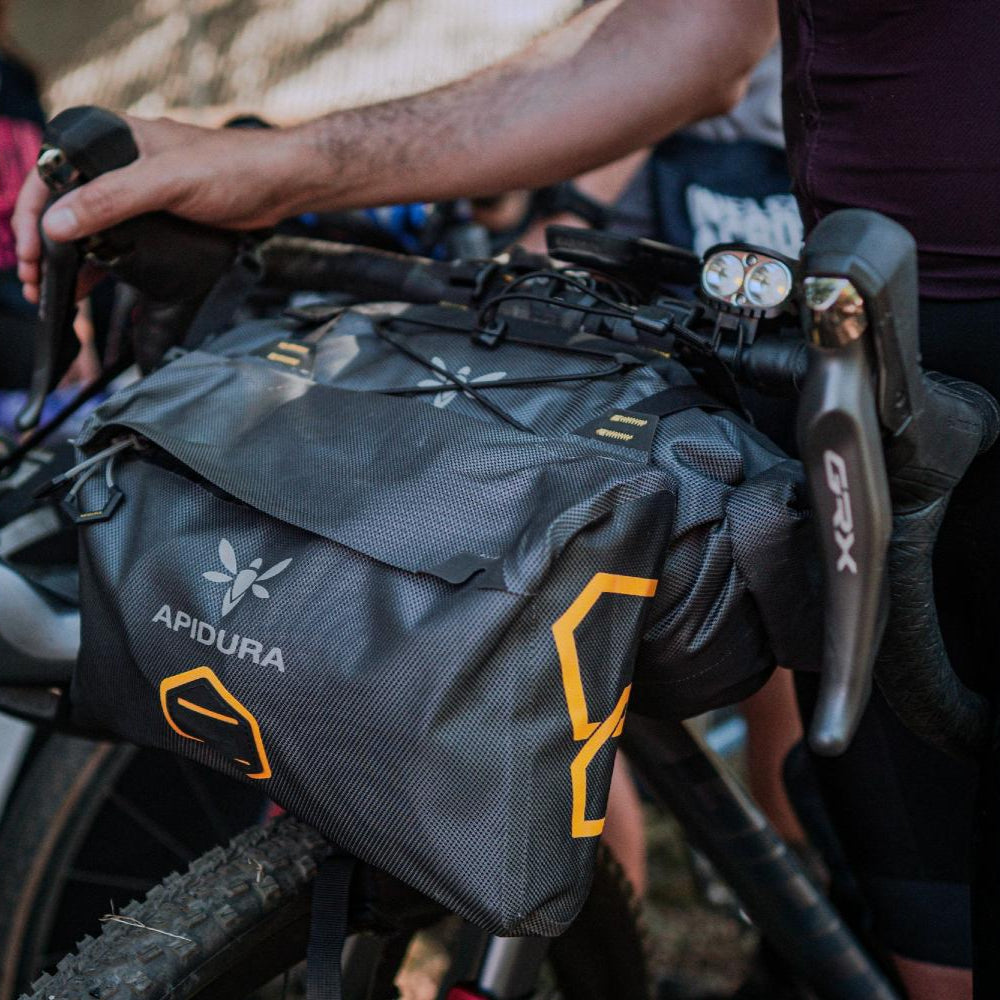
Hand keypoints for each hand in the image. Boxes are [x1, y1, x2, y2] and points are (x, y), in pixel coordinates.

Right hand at [13, 114, 304, 303]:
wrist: (281, 184)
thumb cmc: (234, 168)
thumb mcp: (166, 182)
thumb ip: (112, 200)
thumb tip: (60, 223)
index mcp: (110, 138)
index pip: (51, 173)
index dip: (33, 215)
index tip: (31, 251)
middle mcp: (118, 162)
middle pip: (63, 202)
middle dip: (43, 243)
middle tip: (35, 279)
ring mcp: (137, 191)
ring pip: (88, 225)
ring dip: (68, 257)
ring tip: (51, 289)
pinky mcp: (157, 215)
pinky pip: (115, 239)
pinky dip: (98, 262)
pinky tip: (87, 285)